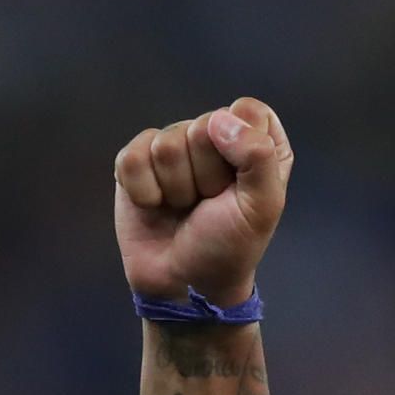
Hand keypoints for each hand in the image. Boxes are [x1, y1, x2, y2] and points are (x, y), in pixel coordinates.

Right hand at [113, 97, 292, 305]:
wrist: (184, 282)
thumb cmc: (229, 245)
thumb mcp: (262, 207)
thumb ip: (258, 157)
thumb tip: (219, 119)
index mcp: (256, 142)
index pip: (248, 111)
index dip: (243, 147)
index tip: (241, 184)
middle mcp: (214, 136)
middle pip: (204, 126)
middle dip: (207, 175)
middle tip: (209, 203)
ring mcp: (173, 145)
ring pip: (167, 145)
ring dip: (177, 188)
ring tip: (184, 207)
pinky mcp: (136, 161)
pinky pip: (132, 159)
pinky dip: (145, 191)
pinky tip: (155, 205)